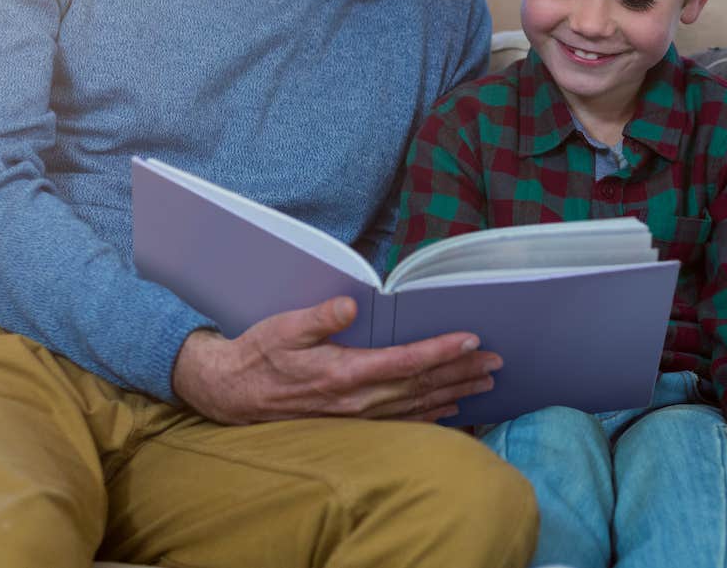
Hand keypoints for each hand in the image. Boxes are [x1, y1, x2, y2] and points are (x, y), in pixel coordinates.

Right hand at [172, 296, 501, 424]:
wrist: (230, 393)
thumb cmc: (258, 355)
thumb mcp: (283, 327)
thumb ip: (320, 317)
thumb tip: (353, 303)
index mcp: (343, 373)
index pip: (404, 362)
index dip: (440, 351)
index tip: (471, 339)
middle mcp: (356, 401)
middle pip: (420, 386)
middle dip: (461, 372)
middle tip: (496, 361)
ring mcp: (355, 416)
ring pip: (416, 406)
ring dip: (454, 393)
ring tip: (485, 384)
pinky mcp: (351, 422)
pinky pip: (401, 422)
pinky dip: (430, 415)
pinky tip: (450, 410)